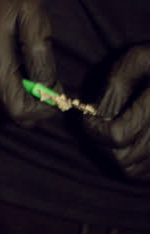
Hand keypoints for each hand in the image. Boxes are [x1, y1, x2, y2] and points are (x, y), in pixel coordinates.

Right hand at [0, 0, 56, 121]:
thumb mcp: (33, 14)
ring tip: (21, 73)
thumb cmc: (5, 4)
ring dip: (19, 101)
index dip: (42, 107)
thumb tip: (46, 86)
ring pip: (2, 115)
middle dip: (33, 103)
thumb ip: (41, 52)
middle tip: (40, 78)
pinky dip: (4, 99)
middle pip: (13, 116)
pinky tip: (6, 77)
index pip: (19, 110)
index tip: (52, 88)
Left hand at [83, 45, 149, 179]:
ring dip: (115, 154)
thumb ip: (116, 84)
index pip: (118, 135)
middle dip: (101, 143)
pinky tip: (130, 141)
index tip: (88, 117)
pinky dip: (133, 163)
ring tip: (113, 131)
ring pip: (133, 170)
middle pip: (123, 158)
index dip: (95, 130)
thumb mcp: (138, 59)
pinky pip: (146, 173)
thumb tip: (97, 113)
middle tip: (98, 125)